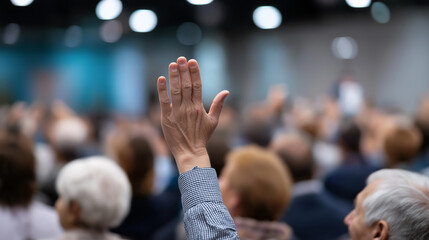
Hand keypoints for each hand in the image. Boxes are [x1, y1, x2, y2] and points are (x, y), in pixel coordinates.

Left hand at [157, 57, 228, 173]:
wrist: (190, 152)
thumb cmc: (201, 137)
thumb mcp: (213, 121)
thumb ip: (219, 105)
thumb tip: (226, 91)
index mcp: (199, 107)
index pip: (197, 85)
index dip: (195, 72)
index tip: (192, 61)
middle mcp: (189, 108)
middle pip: (187, 85)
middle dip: (184, 71)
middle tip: (181, 58)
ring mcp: (177, 113)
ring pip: (176, 91)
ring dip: (174, 77)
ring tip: (173, 64)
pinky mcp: (167, 118)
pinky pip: (164, 102)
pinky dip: (162, 90)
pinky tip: (161, 79)